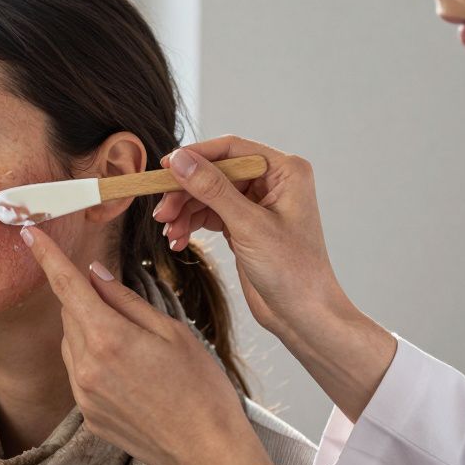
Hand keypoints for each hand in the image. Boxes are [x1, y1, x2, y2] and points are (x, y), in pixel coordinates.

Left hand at [21, 225, 271, 464]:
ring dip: (91, 333)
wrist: (207, 452)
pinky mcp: (86, 415)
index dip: (46, 255)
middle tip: (128, 314)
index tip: (29, 233)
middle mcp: (85, 366)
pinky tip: (130, 376)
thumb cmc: (201, 389)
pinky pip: (79, 373)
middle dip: (88, 302)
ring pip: (72, 344)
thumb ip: (125, 299)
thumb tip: (94, 274)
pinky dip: (94, 363)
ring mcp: (83, 394)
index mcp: (108, 337)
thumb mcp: (171, 330)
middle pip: (70, 314)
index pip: (67, 284)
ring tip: (136, 353)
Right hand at [153, 136, 396, 420]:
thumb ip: (212, 189)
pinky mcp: (243, 225)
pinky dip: (191, 225)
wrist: (302, 314)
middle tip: (161, 212)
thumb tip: (179, 160)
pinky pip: (209, 214)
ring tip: (169, 232)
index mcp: (285, 171)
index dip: (195, 156)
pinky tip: (178, 241)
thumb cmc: (293, 271)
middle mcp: (272, 182)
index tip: (164, 167)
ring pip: (207, 194)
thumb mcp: (248, 226)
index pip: (232, 149)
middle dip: (185, 192)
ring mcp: (256, 204)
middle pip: (215, 172)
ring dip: (184, 211)